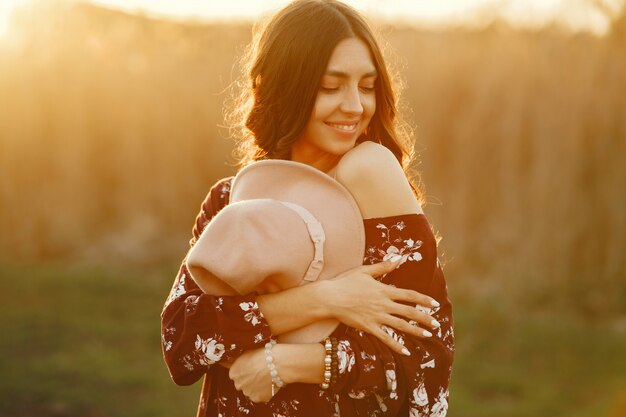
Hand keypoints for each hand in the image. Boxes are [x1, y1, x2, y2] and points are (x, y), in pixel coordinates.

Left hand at [228, 348, 273, 403]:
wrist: (276, 362)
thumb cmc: (263, 355)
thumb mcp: (246, 353)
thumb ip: (238, 361)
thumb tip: (231, 363)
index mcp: (233, 372)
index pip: (236, 375)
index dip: (244, 371)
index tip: (251, 368)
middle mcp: (238, 384)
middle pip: (242, 384)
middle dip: (249, 380)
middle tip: (259, 373)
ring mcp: (248, 392)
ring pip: (251, 391)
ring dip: (256, 387)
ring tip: (266, 378)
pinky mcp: (258, 398)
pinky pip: (260, 396)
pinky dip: (264, 392)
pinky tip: (270, 384)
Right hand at [324, 257, 439, 354]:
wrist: (330, 297)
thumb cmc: (345, 282)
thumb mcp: (364, 271)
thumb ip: (383, 267)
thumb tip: (399, 258)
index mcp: (383, 290)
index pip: (409, 295)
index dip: (423, 299)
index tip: (434, 304)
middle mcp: (383, 304)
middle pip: (409, 312)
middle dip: (425, 318)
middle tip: (436, 324)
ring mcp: (376, 316)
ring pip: (401, 325)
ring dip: (416, 331)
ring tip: (428, 336)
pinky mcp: (368, 327)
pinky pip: (385, 337)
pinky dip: (396, 345)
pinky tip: (405, 351)